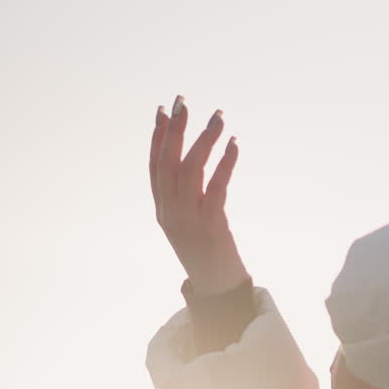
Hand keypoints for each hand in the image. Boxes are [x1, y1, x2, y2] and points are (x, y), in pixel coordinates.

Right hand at [149, 94, 247, 294]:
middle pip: (167, 162)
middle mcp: (170, 210)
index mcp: (162, 209)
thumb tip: (195, 162)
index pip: (154, 165)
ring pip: (190, 169)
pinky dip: (225, 163)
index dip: (157, 137)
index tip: (163, 110)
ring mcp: (188, 218)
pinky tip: (234, 145)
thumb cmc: (206, 251)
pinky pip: (216, 187)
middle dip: (175, 129)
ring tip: (218, 117)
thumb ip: (186, 195)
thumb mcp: (188, 221)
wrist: (216, 287)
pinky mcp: (210, 224)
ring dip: (204, 139)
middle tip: (183, 101)